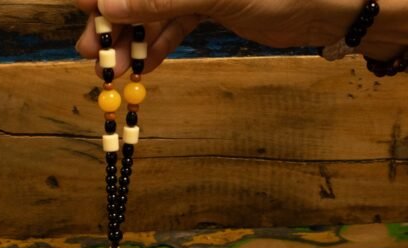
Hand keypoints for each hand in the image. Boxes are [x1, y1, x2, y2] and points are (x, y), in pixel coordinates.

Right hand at [76, 0, 400, 76]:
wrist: (328, 8)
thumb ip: (161, 0)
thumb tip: (109, 6)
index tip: (85, 10)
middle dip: (115, 23)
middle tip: (93, 56)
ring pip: (155, 12)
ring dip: (134, 43)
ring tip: (115, 74)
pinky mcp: (210, 5)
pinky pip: (176, 24)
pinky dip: (160, 46)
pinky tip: (144, 67)